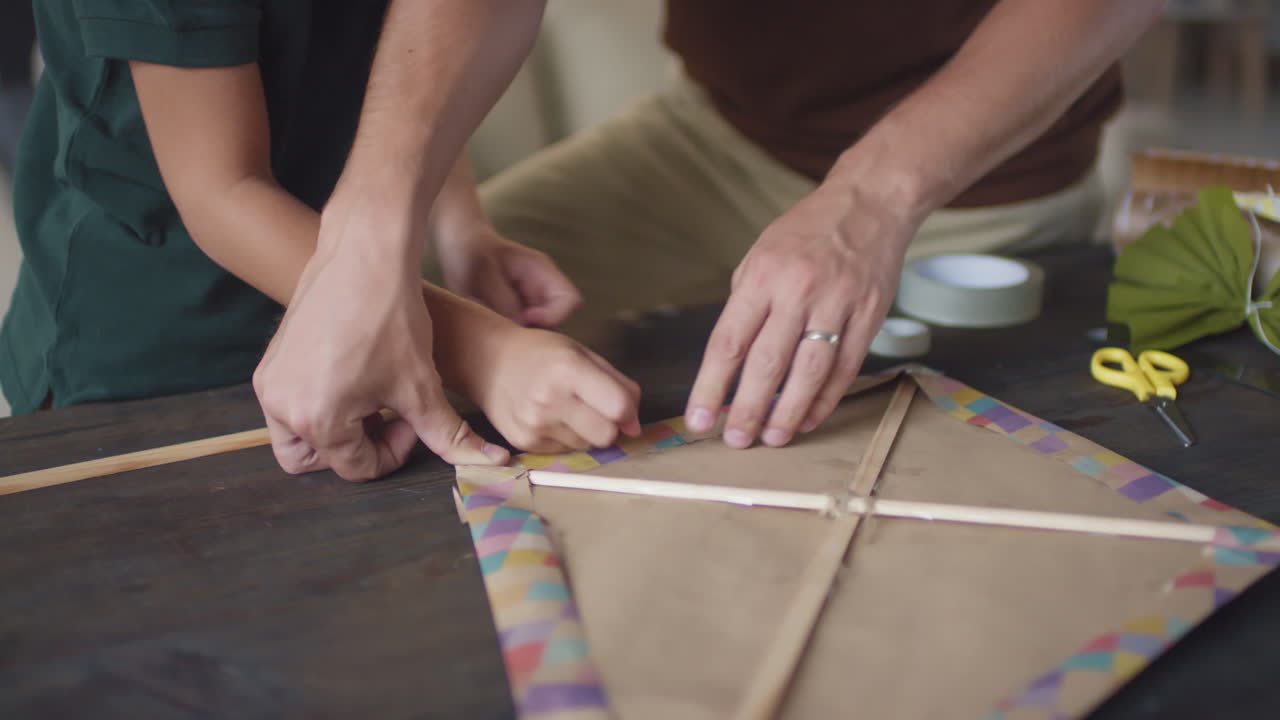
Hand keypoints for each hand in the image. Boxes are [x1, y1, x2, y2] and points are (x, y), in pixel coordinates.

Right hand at [254, 212, 509, 481]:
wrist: (365, 255)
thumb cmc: (392, 318)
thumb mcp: (423, 385)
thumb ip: (450, 436)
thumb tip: (492, 463)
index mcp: (317, 420)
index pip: (356, 468)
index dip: (392, 452)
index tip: (412, 421)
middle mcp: (281, 406)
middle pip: (314, 461)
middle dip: (353, 448)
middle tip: (387, 418)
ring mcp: (270, 381)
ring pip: (296, 435)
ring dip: (334, 430)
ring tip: (372, 399)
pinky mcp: (271, 359)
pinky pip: (289, 402)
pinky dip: (319, 404)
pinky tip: (357, 377)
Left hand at [436, 225, 580, 327]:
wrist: (458, 246)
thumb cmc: (471, 253)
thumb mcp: (484, 273)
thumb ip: (503, 299)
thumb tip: (521, 325)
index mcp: (542, 272)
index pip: (570, 300)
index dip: (553, 315)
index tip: (525, 318)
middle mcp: (542, 288)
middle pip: (558, 320)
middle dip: (536, 329)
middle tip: (506, 327)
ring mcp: (531, 301)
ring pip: (541, 329)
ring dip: (521, 333)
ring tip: (495, 324)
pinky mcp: (517, 313)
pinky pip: (523, 330)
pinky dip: (511, 333)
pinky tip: (491, 325)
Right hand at [467, 326, 641, 453]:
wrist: (490, 362)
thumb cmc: (542, 354)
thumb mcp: (584, 354)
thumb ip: (619, 385)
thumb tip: (635, 427)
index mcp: (568, 369)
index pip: (617, 407)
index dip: (628, 411)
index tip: (624, 409)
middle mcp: (550, 399)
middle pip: (605, 435)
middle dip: (609, 426)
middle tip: (595, 410)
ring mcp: (535, 424)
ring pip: (587, 446)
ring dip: (586, 431)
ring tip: (566, 408)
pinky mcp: (524, 442)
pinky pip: (564, 451)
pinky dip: (565, 437)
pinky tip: (551, 417)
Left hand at [684, 180, 915, 447]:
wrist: (870, 202)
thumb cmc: (807, 231)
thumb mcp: (761, 254)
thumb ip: (746, 303)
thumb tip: (730, 358)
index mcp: (762, 276)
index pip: (729, 342)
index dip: (711, 386)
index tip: (699, 418)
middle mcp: (798, 290)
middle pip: (767, 362)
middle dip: (747, 408)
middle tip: (735, 441)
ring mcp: (837, 304)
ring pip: (809, 370)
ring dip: (788, 411)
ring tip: (773, 438)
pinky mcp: (869, 315)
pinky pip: (846, 366)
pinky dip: (826, 397)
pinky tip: (809, 418)